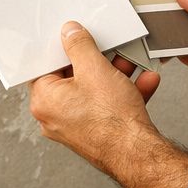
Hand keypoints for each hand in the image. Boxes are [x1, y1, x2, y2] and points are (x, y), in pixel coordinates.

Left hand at [29, 21, 162, 177]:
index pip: (45, 66)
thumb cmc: (111, 121)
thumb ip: (79, 46)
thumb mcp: (94, 68)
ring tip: (131, 64)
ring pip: (93, 92)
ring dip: (115, 76)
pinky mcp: (95, 133)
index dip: (62, 50)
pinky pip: (106, 107)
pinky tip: (143, 81)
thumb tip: (69, 33)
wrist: (138, 154)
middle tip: (108, 51)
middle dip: (96, 62)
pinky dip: (123, 94)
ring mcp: (75, 127)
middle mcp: (54, 117)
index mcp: (44, 100)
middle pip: (72, 78)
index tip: (76, 40)